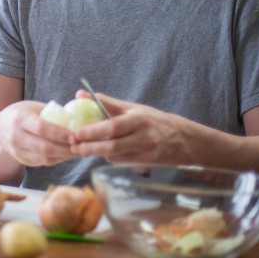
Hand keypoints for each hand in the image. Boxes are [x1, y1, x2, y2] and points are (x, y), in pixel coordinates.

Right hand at [0, 101, 76, 168]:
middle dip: (66, 148)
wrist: (1, 128)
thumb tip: (80, 113)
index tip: (75, 136)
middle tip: (82, 146)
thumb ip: (53, 111)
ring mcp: (17, 151)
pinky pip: (43, 163)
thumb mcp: (34, 107)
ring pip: (45, 158)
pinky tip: (68, 154)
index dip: (60, 134)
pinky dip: (58, 159)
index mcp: (19, 118)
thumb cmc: (23, 113)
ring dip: (64, 156)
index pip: (41, 128)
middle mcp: (15, 136)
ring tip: (79, 151)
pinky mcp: (22, 160)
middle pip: (44, 147)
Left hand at [67, 92, 196, 163]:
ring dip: (98, 153)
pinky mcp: (147, 163)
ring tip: (83, 149)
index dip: (94, 131)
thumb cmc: (153, 120)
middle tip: (74, 147)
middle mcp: (143, 136)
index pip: (113, 126)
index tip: (77, 133)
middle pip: (112, 145)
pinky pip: (123, 163)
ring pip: (116, 156)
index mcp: (138, 119)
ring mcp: (146, 151)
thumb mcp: (133, 108)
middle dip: (90, 147)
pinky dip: (110, 158)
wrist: (183, 139)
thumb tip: (80, 94)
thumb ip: (106, 102)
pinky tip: (103, 154)